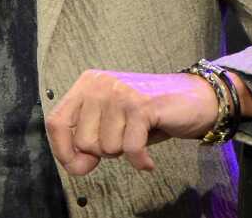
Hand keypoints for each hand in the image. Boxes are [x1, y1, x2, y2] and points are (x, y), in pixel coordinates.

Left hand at [45, 70, 220, 175]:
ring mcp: (120, 93)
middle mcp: (99, 84)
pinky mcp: (142, 106)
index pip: (56, 122)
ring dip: (125, 151)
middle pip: (83, 141)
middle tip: (125, 138)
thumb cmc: (149, 113)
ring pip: (107, 148)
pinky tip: (147, 161)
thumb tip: (76, 166)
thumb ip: (89, 139)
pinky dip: (140, 161)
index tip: (80, 166)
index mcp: (86, 84)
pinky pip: (131, 149)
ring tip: (139, 135)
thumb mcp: (111, 122)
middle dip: (104, 152)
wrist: (194, 98)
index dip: (63, 151)